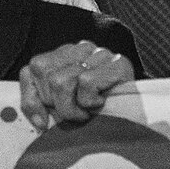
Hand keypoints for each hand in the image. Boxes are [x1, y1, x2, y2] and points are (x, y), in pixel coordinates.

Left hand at [18, 41, 134, 131]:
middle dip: (57, 105)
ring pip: (61, 80)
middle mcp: (80, 48)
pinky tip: (102, 103)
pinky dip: (90, 102)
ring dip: (73, 107)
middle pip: (45, 74)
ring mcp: (100, 53)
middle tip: (76, 113)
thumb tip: (38, 120)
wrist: (136, 119)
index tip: (44, 120)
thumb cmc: (95, 114)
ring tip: (88, 111)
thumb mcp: (60, 109)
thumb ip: (38, 104)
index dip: (33, 99)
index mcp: (63, 55)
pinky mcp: (118, 63)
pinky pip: (86, 83)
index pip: (32, 69)